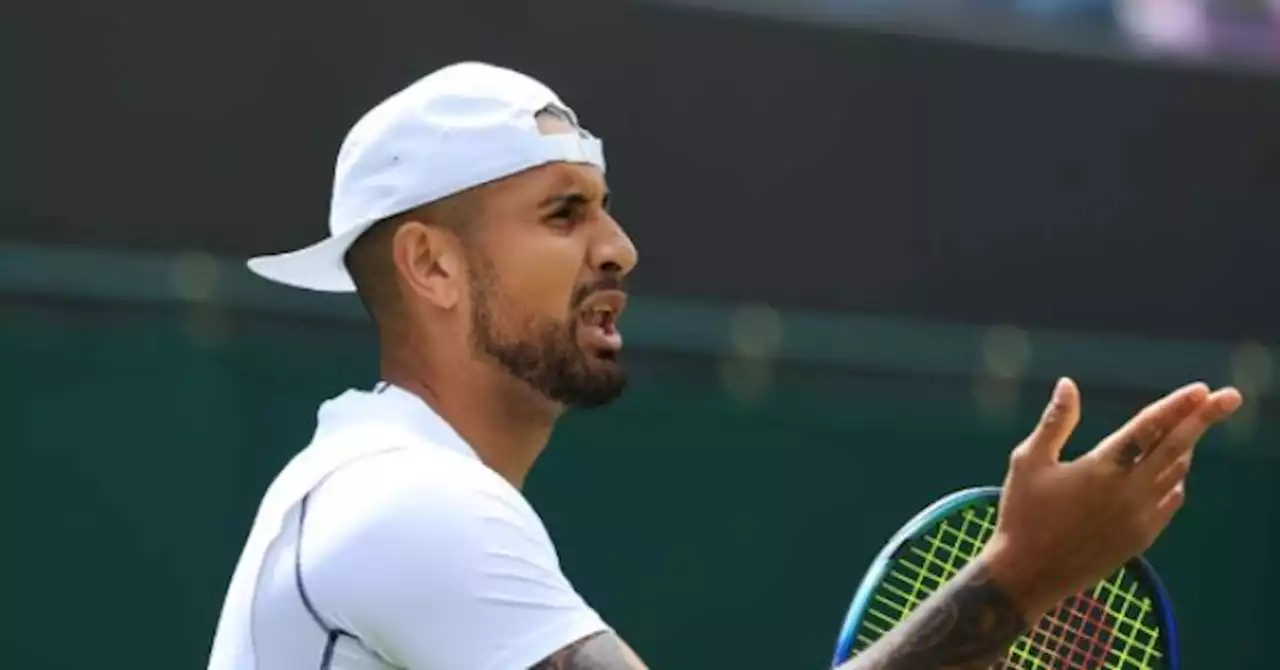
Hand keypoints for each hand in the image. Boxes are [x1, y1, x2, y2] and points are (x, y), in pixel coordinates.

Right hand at [980, 378, 1242, 620]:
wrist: (1029, 574)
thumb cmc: (1022, 514)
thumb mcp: (1028, 461)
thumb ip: (1055, 422)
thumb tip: (1067, 384)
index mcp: (1101, 469)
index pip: (1148, 428)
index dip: (1176, 406)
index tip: (1201, 388)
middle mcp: (1128, 492)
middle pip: (1177, 447)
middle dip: (1204, 418)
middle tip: (1230, 397)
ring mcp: (1140, 517)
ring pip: (1176, 472)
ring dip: (1186, 446)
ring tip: (1192, 426)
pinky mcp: (1142, 537)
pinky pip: (1170, 500)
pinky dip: (1176, 479)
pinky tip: (1174, 469)